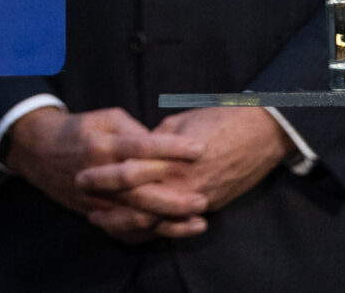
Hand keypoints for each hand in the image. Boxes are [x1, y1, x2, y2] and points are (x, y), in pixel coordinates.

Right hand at [1, 107, 206, 242]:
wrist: (38, 151)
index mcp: (102, 144)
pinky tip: (172, 232)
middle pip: (139, 188)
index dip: (171, 148)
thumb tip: (165, 146)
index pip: (141, 146)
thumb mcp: (105, 118)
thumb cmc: (80, 130)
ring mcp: (95, 198)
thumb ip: (135, 131)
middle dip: (173, 196)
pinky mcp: (93, 213)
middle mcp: (98, 173)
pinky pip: (124, 228)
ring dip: (167, 220)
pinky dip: (150, 232)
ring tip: (197, 220)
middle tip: (203, 197)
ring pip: (134, 213)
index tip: (200, 149)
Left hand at [73, 106, 290, 236]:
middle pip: (138, 201)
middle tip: (85, 202)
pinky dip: (155, 226)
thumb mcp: (179, 122)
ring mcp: (198, 198)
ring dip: (126, 221)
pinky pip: (177, 221)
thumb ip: (155, 140)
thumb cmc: (219, 119)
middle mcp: (183, 183)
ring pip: (155, 218)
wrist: (262, 132)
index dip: (104, 175)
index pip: (130, 171)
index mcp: (171, 157)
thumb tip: (136, 147)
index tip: (82, 173)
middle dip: (109, 203)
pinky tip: (137, 225)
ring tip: (102, 219)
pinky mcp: (211, 205)